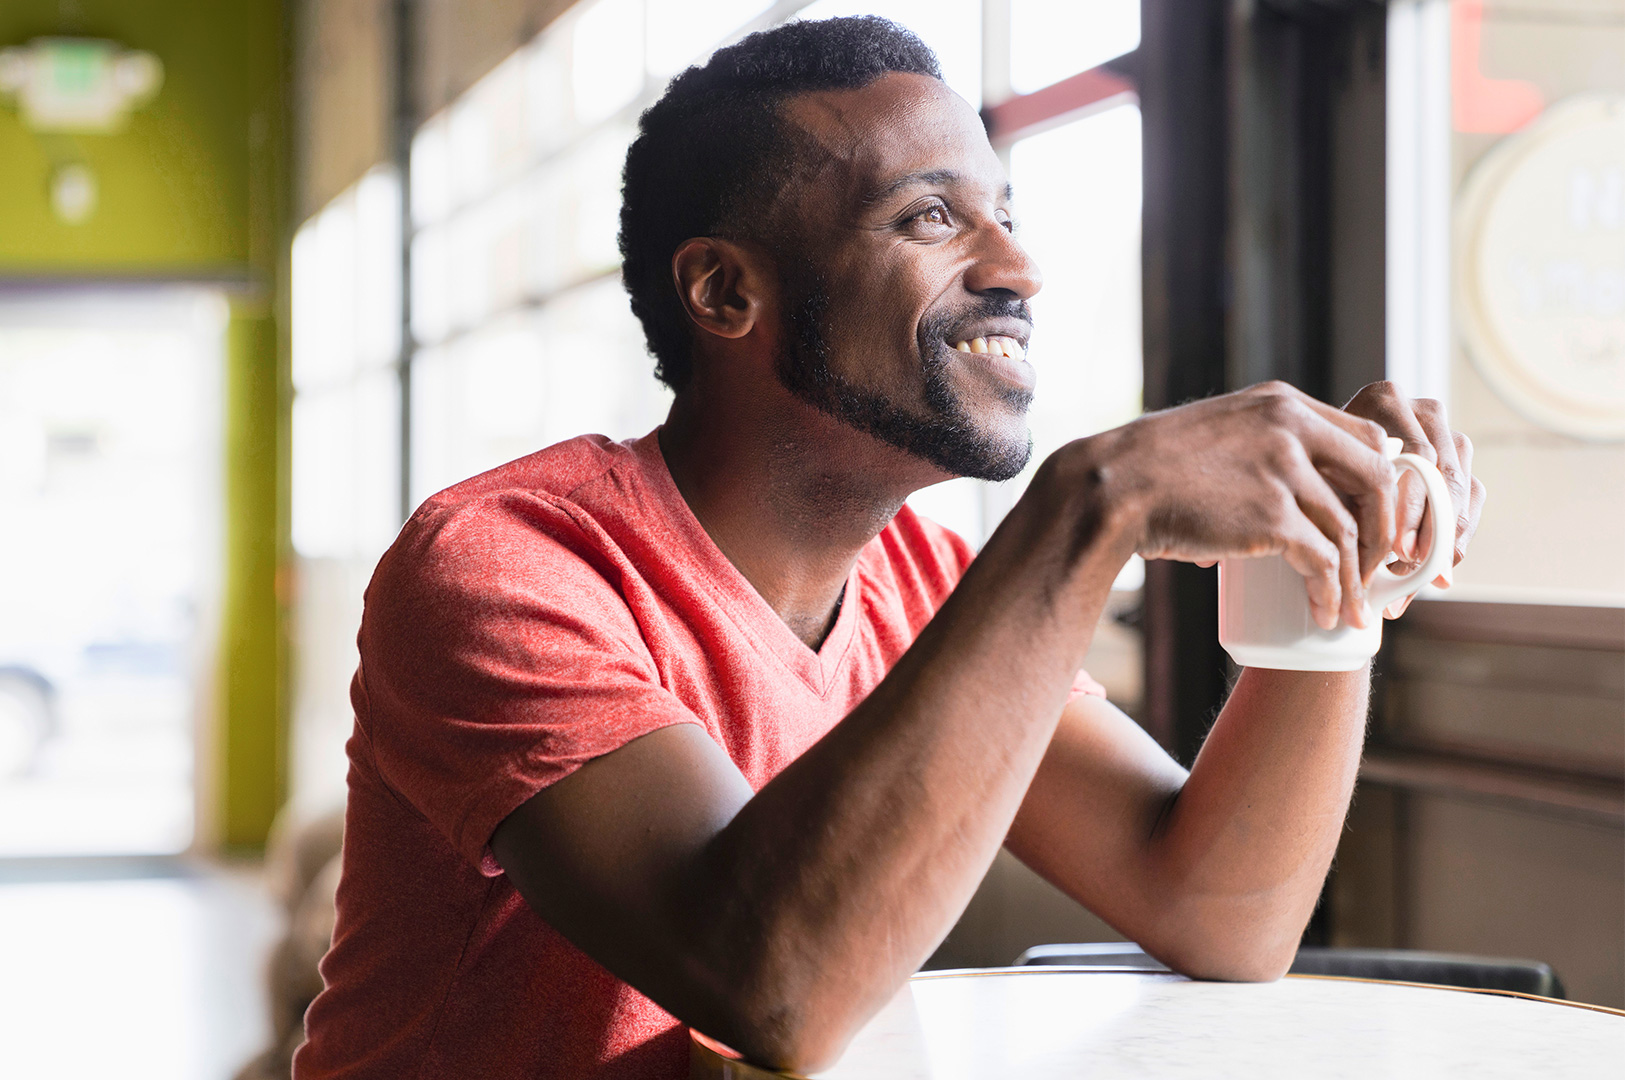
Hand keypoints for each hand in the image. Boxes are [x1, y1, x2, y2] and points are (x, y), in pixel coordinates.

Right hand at [1099, 381, 1397, 629]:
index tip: (1373, 520)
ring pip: (1349, 528)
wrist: (1112, 488)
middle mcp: (1291, 427)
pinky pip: (1322, 561)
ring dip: (1355, 577)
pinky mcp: (1271, 517)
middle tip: (1376, 568)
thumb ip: (1256, 446)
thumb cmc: (1151, 469)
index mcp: (1282, 403)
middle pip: (1375, 477)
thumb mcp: (1217, 434)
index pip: (1365, 436)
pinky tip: (1325, 611)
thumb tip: (1279, 491)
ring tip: (1350, 609)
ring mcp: (1283, 471)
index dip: (1379, 484)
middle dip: (1385, 529)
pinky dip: (1329, 592)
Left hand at [1342, 382, 1486, 618]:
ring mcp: (1447, 432)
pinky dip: (1457, 535)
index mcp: (1386, 401)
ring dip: (1448, 536)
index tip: (1400, 549)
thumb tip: (1372, 555)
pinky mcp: (1460, 459)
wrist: (1329, 448)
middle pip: (1445, 473)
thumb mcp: (1324, 475)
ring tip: (1428, 574)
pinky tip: (1440, 566)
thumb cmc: (1318, 465)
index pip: (1417, 456)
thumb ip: (1346, 500)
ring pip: (1463, 488)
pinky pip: (1472, 497)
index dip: (1413, 507)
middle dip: (1433, 527)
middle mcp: (1423, 411)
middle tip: (1415, 564)